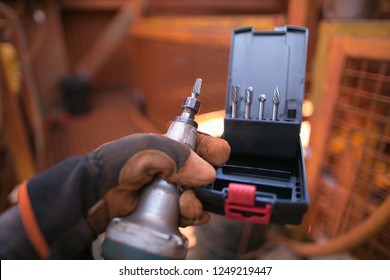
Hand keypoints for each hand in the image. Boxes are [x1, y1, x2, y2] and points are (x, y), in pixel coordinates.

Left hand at [86, 133, 229, 234]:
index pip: (202, 144)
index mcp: (172, 147)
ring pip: (200, 195)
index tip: (219, 157)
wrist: (98, 195)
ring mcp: (172, 190)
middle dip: (208, 181)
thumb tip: (208, 173)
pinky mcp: (168, 210)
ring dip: (198, 201)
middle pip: (206, 173)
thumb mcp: (149, 149)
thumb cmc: (118, 164)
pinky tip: (182, 213)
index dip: (213, 150)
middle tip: (198, 185)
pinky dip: (192, 215)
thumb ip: (180, 156)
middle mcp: (175, 168)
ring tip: (185, 202)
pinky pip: (190, 213)